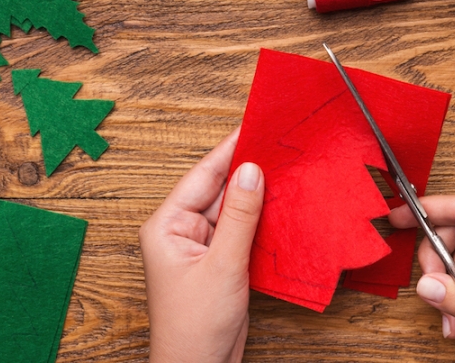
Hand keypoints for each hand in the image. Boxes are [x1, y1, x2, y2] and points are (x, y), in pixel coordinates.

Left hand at [139, 129, 264, 362]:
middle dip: (248, 171)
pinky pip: (240, 230)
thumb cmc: (195, 327)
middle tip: (280, 146)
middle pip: (219, 189)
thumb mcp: (222, 266)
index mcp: (167, 225)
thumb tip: (251, 171)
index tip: (254, 126)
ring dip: (257, 195)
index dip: (230, 150)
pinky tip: (280, 207)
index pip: (203, 176)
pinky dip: (259, 220)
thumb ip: (239, 216)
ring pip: (233, 209)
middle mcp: (181, 231)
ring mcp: (200, 246)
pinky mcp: (219, 261)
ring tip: (287, 170)